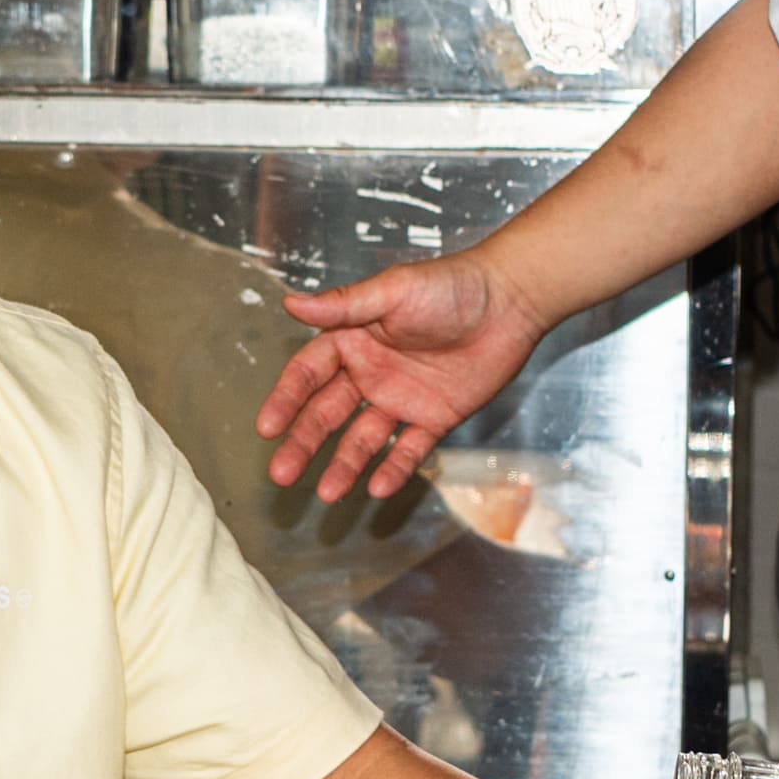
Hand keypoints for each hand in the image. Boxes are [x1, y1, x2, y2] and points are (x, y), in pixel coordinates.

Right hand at [257, 255, 549, 502]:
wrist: (512, 301)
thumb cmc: (451, 285)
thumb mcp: (393, 291)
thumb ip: (344, 305)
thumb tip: (289, 303)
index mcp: (353, 340)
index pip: (308, 374)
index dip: (286, 400)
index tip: (267, 427)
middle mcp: (370, 372)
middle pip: (327, 413)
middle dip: (303, 443)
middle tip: (281, 474)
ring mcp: (402, 398)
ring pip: (363, 438)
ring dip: (344, 464)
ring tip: (327, 493)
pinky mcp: (435, 417)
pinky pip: (410, 448)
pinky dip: (394, 468)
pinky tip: (376, 489)